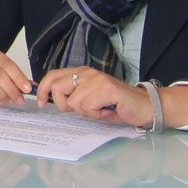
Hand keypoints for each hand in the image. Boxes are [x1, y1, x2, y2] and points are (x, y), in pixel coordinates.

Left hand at [36, 66, 150, 127]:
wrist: (145, 106)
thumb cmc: (116, 105)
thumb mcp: (89, 100)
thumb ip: (72, 97)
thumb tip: (48, 101)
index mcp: (81, 73)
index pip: (52, 76)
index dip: (43, 90)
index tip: (41, 104)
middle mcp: (87, 73)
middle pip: (57, 87)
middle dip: (63, 105)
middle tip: (81, 111)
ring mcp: (97, 79)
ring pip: (74, 102)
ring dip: (87, 113)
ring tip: (101, 110)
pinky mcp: (106, 88)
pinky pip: (88, 107)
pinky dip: (97, 114)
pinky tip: (108, 111)